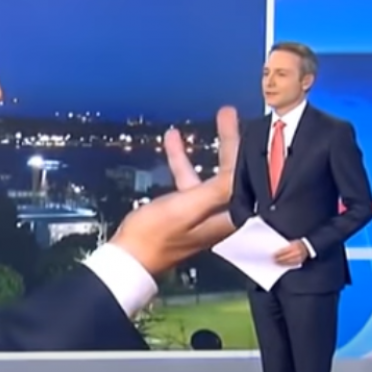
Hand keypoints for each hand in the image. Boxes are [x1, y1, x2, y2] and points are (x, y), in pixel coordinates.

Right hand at [111, 106, 239, 274]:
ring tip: (210, 119)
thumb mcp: (188, 208)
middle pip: (232, 172)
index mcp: (228, 217)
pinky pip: (189, 179)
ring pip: (211, 173)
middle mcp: (221, 214)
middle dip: (230, 142)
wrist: (128, 257)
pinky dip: (183, 160)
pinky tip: (173, 140)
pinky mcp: (185, 210)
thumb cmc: (155, 234)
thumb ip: (217, 190)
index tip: (241, 121)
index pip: (240, 176)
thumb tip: (244, 168)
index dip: (241, 147)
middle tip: (227, 113)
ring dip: (208, 148)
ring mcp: (203, 212)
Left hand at [274, 240, 307, 265]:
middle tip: (273, 260)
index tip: (273, 254)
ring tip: (276, 263)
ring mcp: (300, 257)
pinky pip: (292, 264)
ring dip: (282, 263)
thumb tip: (276, 251)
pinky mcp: (300, 261)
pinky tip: (281, 265)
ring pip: (289, 262)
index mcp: (295, 246)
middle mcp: (298, 252)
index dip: (279, 253)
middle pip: (287, 257)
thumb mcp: (291, 243)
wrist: (307, 247)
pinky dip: (286, 265)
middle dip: (279, 259)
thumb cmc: (296, 244)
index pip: (285, 250)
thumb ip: (285, 246)